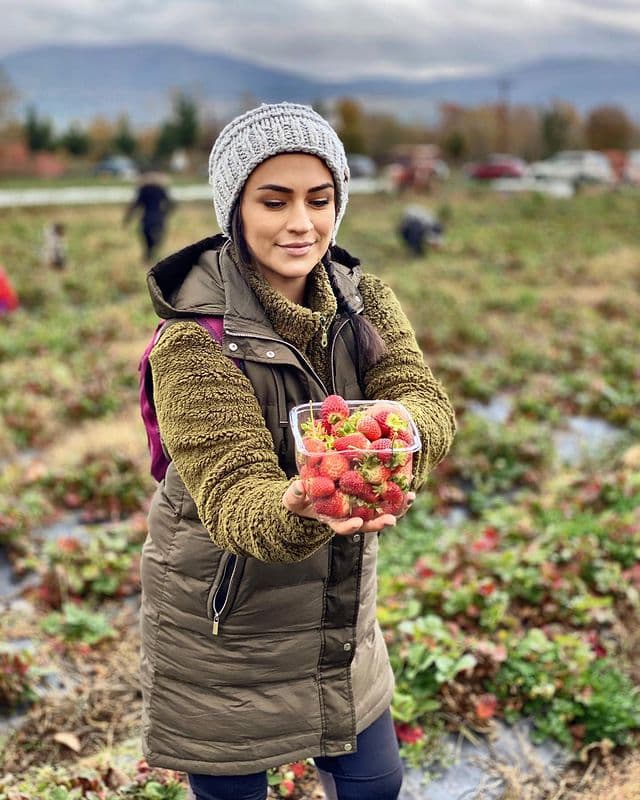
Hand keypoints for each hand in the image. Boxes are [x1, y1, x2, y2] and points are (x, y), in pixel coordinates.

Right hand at [282, 481, 414, 535]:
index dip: (349, 526)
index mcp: (331, 519)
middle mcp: (349, 516)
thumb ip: (295, 494)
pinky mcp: (367, 497)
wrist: (309, 494)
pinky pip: (384, 498)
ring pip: (380, 512)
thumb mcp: (293, 498)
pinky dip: (396, 495)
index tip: (356, 523)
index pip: (341, 527)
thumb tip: (299, 486)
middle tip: (391, 520)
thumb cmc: (299, 500)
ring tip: (409, 499)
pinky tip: (408, 488)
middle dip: (380, 523)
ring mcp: (359, 508)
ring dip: (396, 508)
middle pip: (367, 523)